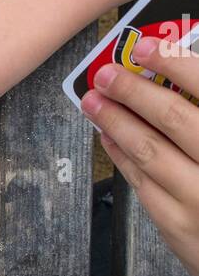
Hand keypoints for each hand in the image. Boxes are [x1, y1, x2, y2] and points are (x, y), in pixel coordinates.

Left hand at [81, 35, 198, 275]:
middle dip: (134, 92)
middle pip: (174, 120)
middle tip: (106, 74)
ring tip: (94, 101)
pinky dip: (122, 156)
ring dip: (117, 122)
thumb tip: (181, 71)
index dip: (176, 64)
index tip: (148, 48)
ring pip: (150, 153)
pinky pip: (142, 184)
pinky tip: (109, 136)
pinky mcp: (179, 228)